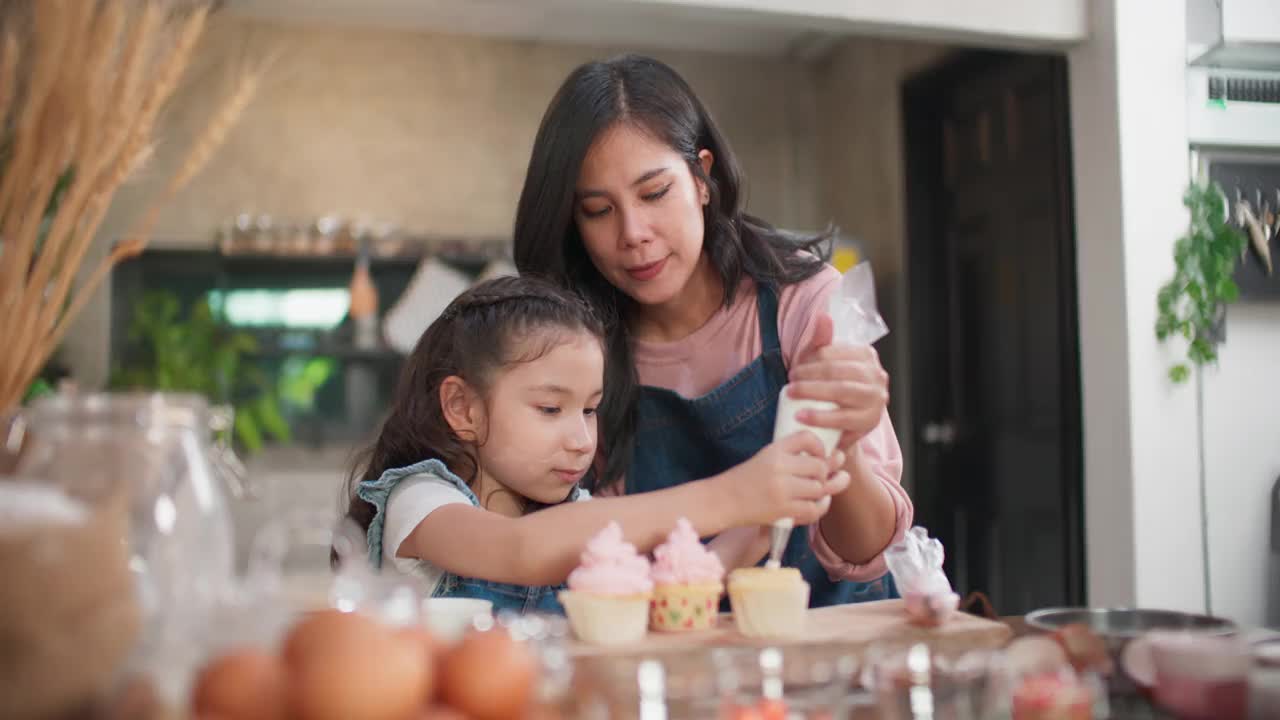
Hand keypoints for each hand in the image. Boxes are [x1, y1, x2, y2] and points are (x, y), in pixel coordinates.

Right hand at [720, 430, 849, 526]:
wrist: (723, 500)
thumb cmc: (747, 479)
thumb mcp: (767, 457)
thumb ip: (795, 454)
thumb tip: (837, 458)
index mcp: (775, 450)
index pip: (807, 438)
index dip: (821, 446)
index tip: (821, 454)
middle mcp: (779, 467)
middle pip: (819, 466)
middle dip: (825, 473)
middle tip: (822, 477)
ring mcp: (781, 490)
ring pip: (819, 488)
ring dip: (823, 491)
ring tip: (821, 490)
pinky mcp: (782, 510)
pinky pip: (814, 509)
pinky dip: (820, 507)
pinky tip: (818, 503)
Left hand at [788, 313, 888, 449]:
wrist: (839, 425)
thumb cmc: (830, 387)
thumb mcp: (823, 362)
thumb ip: (821, 340)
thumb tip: (823, 316)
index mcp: (866, 355)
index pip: (834, 353)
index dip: (810, 361)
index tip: (793, 371)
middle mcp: (876, 374)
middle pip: (837, 371)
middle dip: (808, 376)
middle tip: (789, 383)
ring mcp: (876, 398)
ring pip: (842, 391)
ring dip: (812, 392)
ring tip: (791, 395)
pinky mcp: (871, 420)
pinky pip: (844, 417)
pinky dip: (821, 417)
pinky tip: (802, 416)